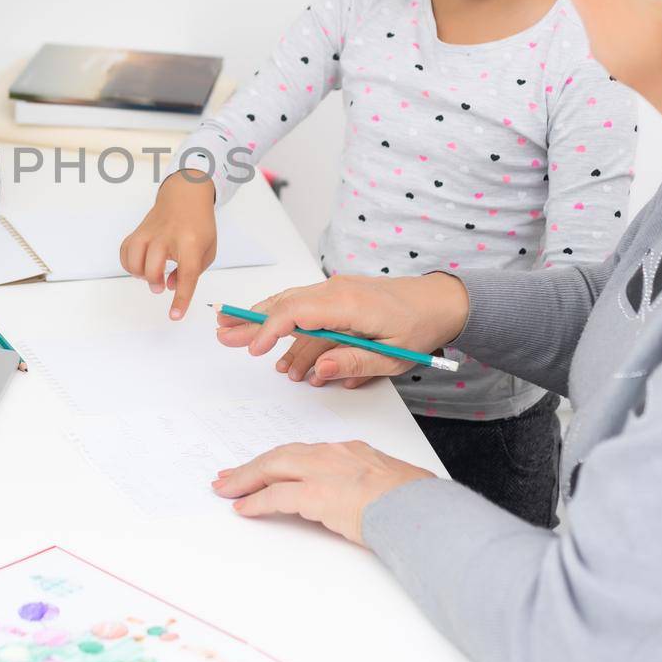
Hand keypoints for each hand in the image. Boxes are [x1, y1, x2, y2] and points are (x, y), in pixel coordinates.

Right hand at [119, 169, 216, 320]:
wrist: (186, 195)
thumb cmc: (199, 224)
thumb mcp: (207, 250)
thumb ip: (192, 272)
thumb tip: (169, 286)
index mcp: (190, 243)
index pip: (186, 275)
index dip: (181, 298)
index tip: (175, 316)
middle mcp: (168, 237)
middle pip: (153, 266)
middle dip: (154, 282)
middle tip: (160, 286)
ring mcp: (150, 232)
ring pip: (134, 258)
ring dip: (139, 274)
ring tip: (148, 276)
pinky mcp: (139, 231)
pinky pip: (125, 250)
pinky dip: (127, 263)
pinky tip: (137, 266)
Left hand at [211, 440, 433, 544]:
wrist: (421, 510)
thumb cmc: (416, 502)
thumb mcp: (392, 485)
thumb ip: (369, 488)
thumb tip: (362, 503)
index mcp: (351, 452)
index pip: (305, 454)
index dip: (282, 461)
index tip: (266, 468)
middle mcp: (333, 455)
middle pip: (282, 456)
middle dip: (253, 466)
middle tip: (229, 475)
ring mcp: (322, 472)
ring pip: (273, 468)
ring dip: (246, 479)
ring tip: (226, 489)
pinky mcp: (315, 494)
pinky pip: (275, 495)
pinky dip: (256, 501)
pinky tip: (243, 508)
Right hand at [214, 272, 468, 386]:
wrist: (440, 302)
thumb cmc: (420, 328)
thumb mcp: (395, 357)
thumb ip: (355, 363)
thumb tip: (320, 369)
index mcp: (350, 304)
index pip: (298, 311)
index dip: (270, 329)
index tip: (253, 349)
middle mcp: (337, 292)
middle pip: (285, 302)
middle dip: (251, 319)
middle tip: (221, 331)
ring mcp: (335, 292)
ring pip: (290, 304)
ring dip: (262, 320)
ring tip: (233, 334)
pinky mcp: (337, 298)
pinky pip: (305, 311)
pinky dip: (286, 327)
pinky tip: (275, 350)